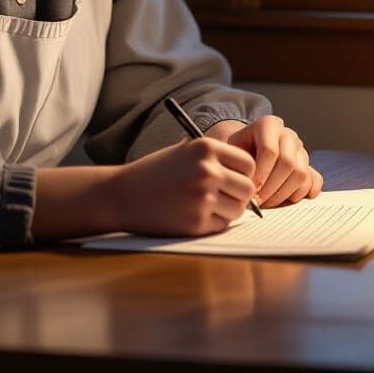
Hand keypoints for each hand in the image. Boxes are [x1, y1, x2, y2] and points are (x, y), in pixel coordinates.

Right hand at [108, 137, 256, 236]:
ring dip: (227, 211)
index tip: (233, 179)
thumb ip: (213, 157)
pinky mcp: (196, 222)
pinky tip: (192, 214)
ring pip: (237, 209)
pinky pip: (221, 225)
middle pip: (247, 188)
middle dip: (239, 195)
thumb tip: (250, 172)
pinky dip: (212, 223)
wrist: (123, 194)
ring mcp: (203, 197)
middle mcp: (207, 170)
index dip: (242, 173)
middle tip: (224, 197)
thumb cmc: (155, 172)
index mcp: (206, 147)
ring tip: (205, 205)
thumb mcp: (183, 151)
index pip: (248, 163)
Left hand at [207, 116, 321, 207]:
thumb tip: (248, 190)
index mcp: (269, 124)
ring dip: (283, 194)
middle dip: (271, 187)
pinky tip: (288, 199)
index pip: (269, 150)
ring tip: (267, 201)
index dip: (260, 173)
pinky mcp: (310, 164)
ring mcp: (301, 150)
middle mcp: (288, 134)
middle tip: (258, 201)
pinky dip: (303, 193)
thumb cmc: (238, 151)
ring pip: (301, 174)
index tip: (250, 189)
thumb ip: (238, 165)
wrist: (248, 148)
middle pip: (288, 163)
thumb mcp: (232, 151)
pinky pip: (314, 180)